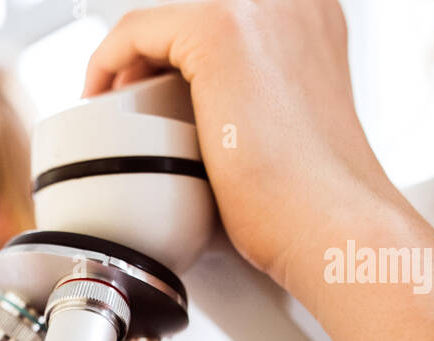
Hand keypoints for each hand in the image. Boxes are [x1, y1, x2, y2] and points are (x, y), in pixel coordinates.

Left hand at [84, 0, 408, 297]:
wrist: (332, 226)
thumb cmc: (305, 204)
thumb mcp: (280, 129)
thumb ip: (252, 101)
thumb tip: (206, 114)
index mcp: (311, 19)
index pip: (212, 23)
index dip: (170, 58)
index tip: (146, 99)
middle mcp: (292, 1)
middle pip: (185, 20)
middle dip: (147, 58)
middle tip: (125, 111)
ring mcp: (262, 8)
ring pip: (161, 23)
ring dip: (127, 62)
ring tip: (115, 113)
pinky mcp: (224, 30)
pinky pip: (137, 30)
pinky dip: (108, 61)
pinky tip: (101, 98)